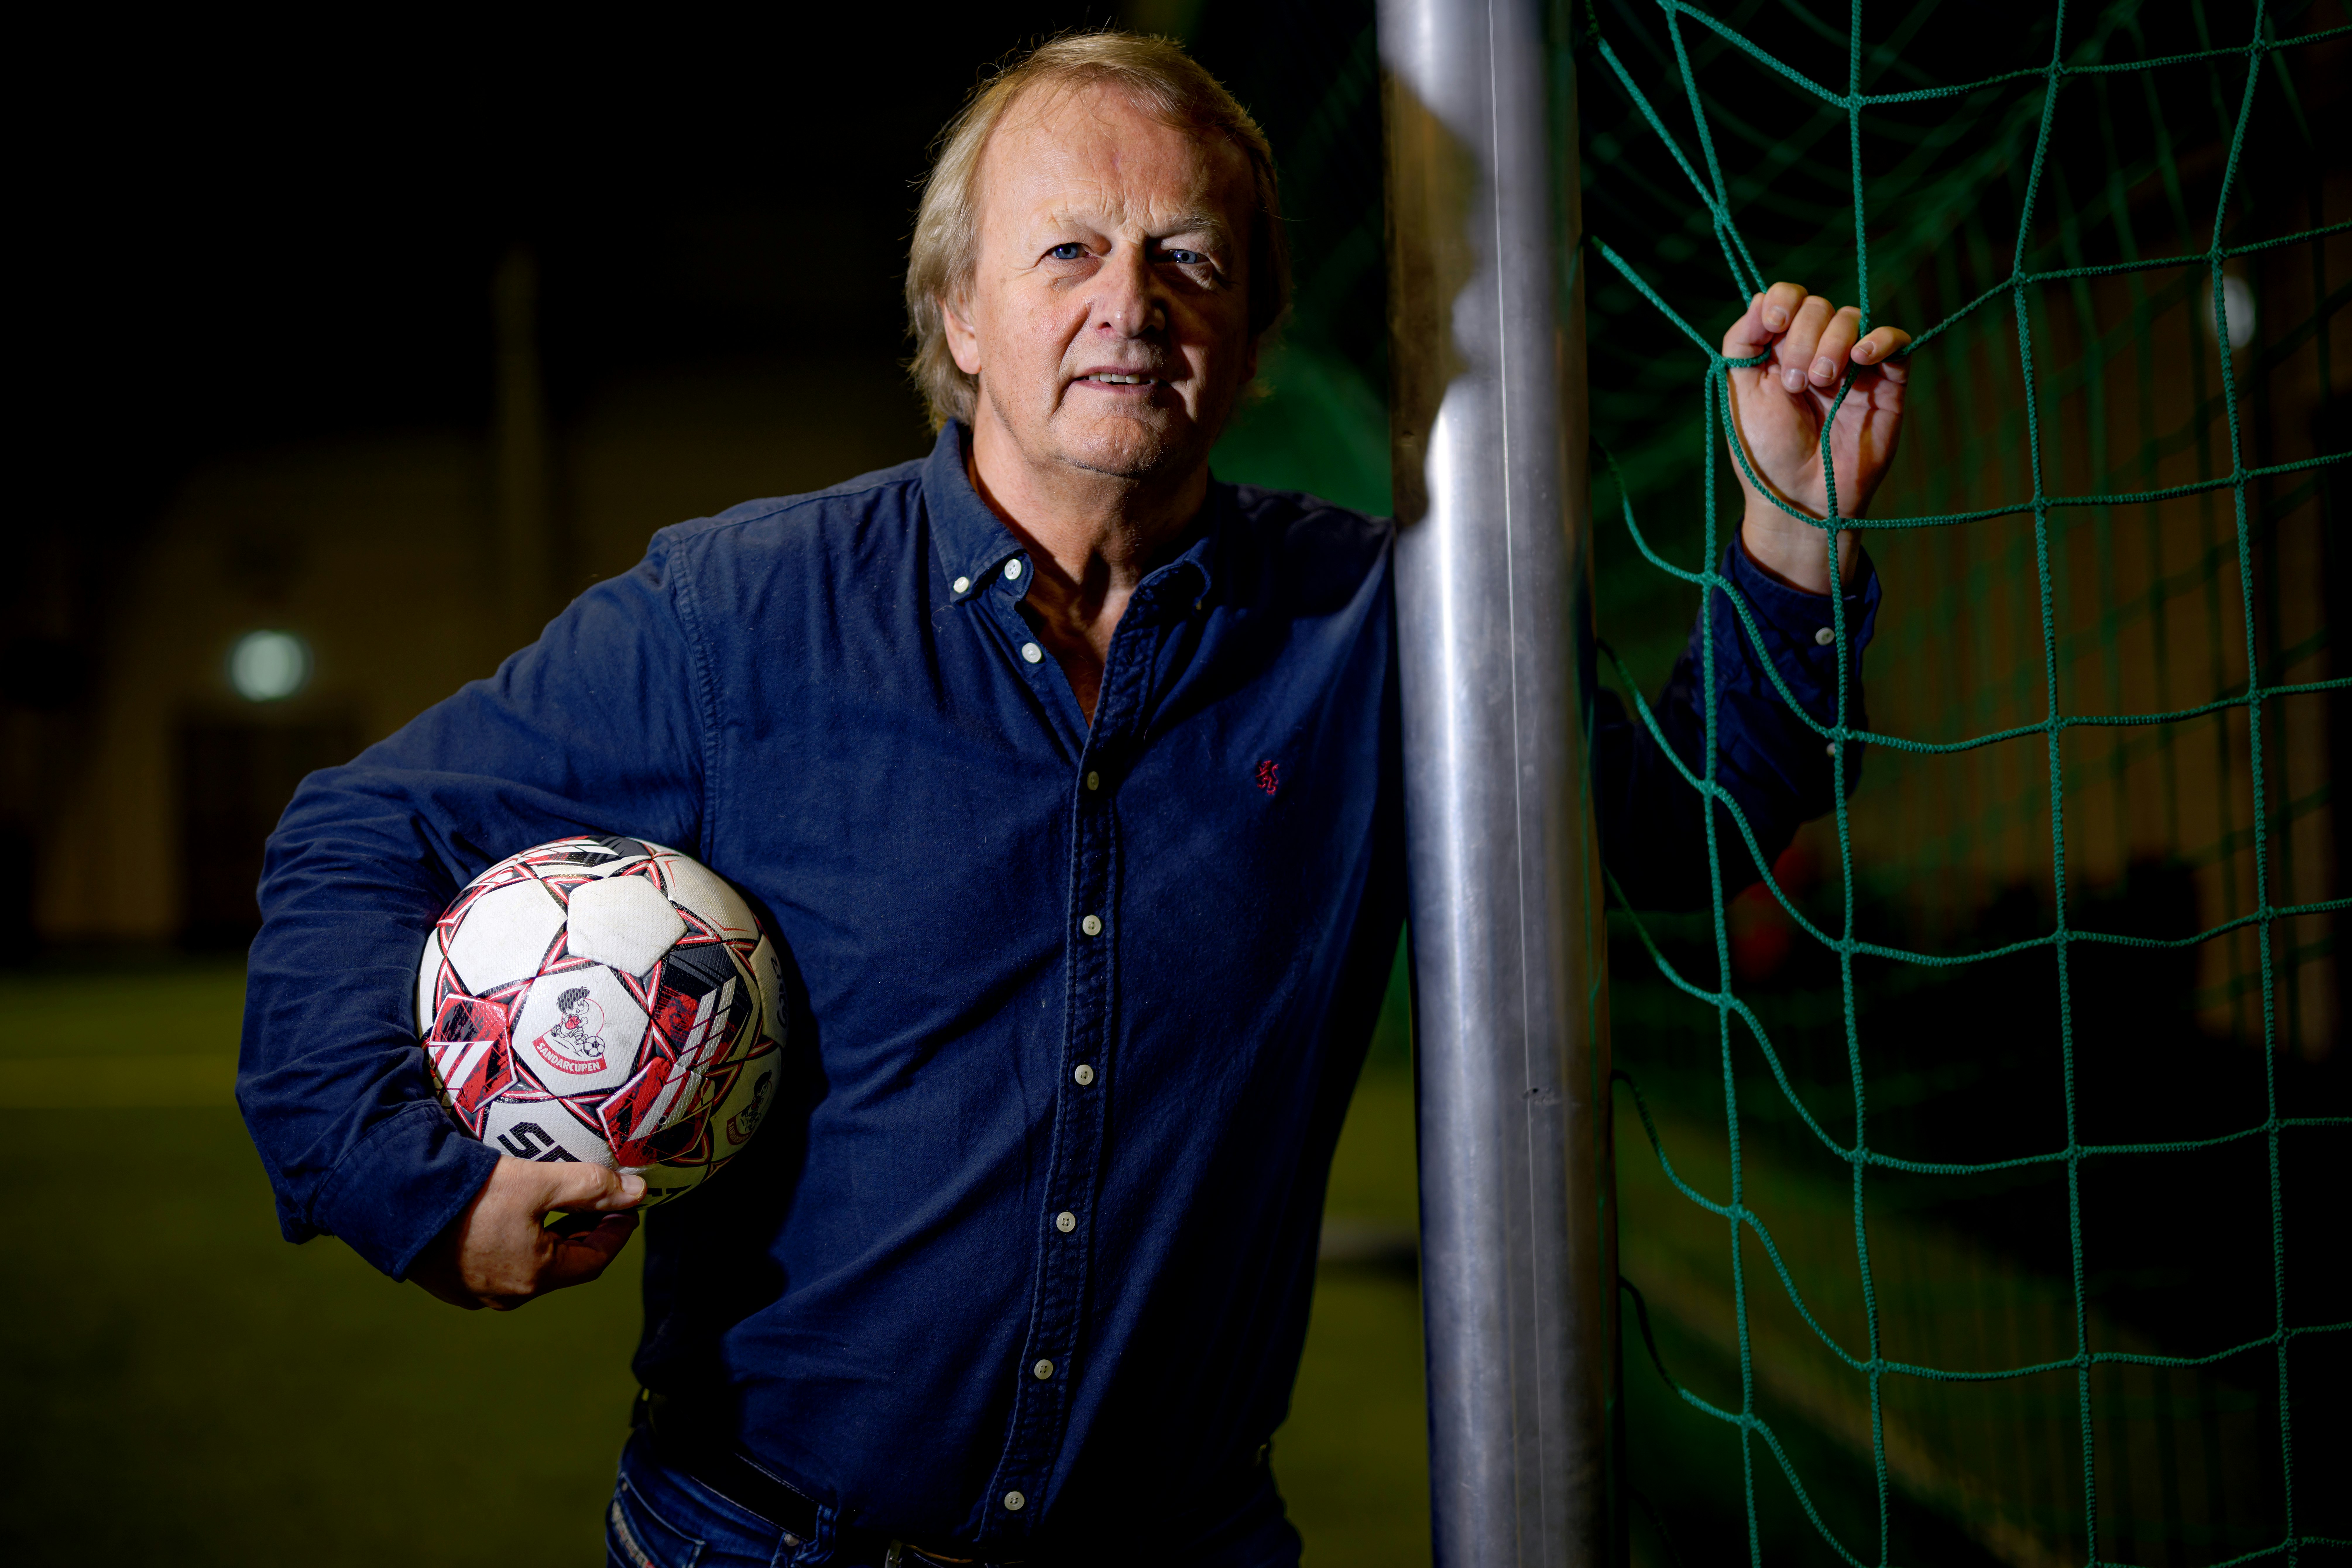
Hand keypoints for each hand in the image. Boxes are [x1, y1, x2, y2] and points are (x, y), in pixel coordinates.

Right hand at [410, 1156, 644, 1310]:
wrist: (394, 1200)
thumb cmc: (470, 1194)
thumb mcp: (540, 1182)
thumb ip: (592, 1187)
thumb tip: (639, 1194)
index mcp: (534, 1278)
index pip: (593, 1262)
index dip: (615, 1234)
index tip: (627, 1208)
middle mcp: (505, 1295)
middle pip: (562, 1266)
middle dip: (583, 1233)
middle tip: (598, 1202)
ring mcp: (473, 1291)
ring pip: (529, 1266)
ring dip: (550, 1237)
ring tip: (560, 1203)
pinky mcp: (449, 1280)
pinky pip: (497, 1263)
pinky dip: (517, 1241)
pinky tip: (513, 1214)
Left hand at [1723, 281, 1910, 594]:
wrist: (1800, 499)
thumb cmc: (1766, 452)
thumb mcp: (1740, 395)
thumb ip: (1741, 344)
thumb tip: (1759, 298)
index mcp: (1780, 350)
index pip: (1787, 299)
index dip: (1782, 300)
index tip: (1772, 324)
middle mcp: (1817, 350)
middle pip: (1818, 307)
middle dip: (1804, 337)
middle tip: (1796, 383)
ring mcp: (1853, 365)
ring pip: (1852, 319)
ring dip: (1833, 343)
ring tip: (1821, 382)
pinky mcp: (1886, 382)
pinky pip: (1895, 341)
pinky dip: (1880, 340)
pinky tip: (1860, 358)